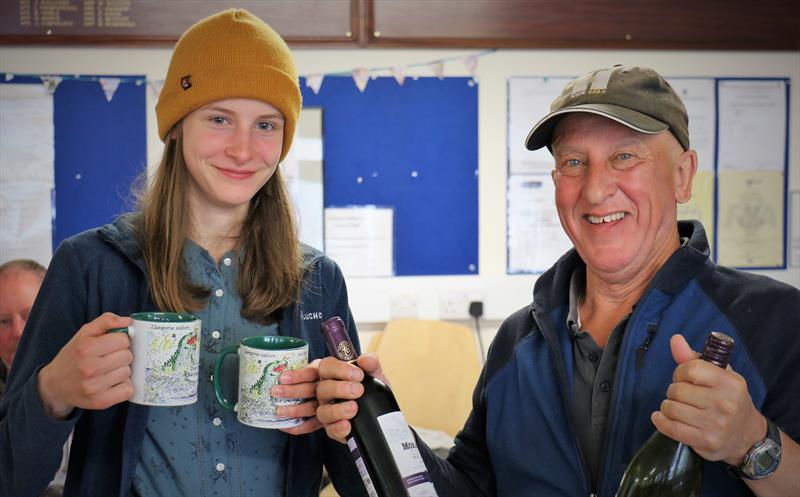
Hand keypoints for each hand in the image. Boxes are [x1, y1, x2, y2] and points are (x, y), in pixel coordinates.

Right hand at [37, 312, 133, 419]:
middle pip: (127, 356)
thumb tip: (128, 321)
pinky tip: (111, 382)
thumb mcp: (85, 333)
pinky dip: (124, 386)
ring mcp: (94, 387)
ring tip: (108, 371)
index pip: (123, 340)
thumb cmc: (74, 356)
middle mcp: (89, 368)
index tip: (112, 344)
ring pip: (128, 373)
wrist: (54, 384)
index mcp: (86, 348)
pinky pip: (128, 390)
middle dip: (122, 355)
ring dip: (122, 370)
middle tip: (109, 358)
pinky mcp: (100, 402)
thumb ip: (106, 321)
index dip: (120, 341)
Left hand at [273, 359, 322, 434]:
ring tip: (278, 412)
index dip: (297, 376)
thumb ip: (306, 368)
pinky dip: (298, 427)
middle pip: (310, 389)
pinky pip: (312, 425)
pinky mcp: (328, 418)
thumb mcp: (321, 366)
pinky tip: (284, 426)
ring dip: (294, 410)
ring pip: (311, 408)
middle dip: (291, 391)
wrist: (345, 389)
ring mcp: (329, 403)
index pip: (311, 373)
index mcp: (325, 371)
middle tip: (274, 392)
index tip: (282, 378)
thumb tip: (279, 370)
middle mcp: (328, 387)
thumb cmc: (327, 375)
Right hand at [316, 353, 385, 442]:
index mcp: (333, 376)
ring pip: (323, 411)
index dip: (339, 369)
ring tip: (354, 408)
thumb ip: (371, 364)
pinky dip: (339, 428)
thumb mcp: (375, 375)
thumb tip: (365, 360)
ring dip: (338, 409)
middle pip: (322, 389)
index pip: (326, 367)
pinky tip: (349, 425)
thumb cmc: (372, 391)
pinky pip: (330, 430)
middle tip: (359, 390)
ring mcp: (328, 412)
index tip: (358, 375)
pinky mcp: (333, 430)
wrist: (383, 415)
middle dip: (340, 389)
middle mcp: (326, 393)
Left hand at [652, 334, 766, 465]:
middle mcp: (725, 404)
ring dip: (668, 407)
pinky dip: (661, 422)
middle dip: (673, 391)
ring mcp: (716, 425)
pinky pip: (672, 429)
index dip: (680, 372)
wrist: (747, 436)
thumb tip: (675, 339)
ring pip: (672, 409)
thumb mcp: (720, 376)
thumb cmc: (729, 400)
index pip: (692, 369)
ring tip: (676, 407)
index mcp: (730, 383)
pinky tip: (661, 418)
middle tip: (681, 396)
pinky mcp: (706, 441)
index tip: (682, 377)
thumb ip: (694, 358)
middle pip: (677, 391)